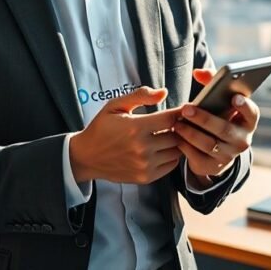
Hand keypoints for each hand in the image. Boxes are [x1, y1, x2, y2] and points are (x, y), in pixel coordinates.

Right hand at [69, 86, 183, 184]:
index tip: (183, 109)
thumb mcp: (115, 106)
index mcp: (135, 127)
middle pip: (177, 136)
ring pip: (176, 151)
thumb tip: (164, 92)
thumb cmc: (102, 128)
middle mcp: (142, 148)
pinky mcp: (146, 177)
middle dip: (180, 127)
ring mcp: (145, 165)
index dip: (180, 113)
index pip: (170, 119)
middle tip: (178, 122)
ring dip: (177, 142)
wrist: (87, 156)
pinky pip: (171, 165)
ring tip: (170, 134)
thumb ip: (140, 96)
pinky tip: (163, 148)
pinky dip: (171, 156)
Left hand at [175, 68, 259, 185]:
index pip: (252, 113)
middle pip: (224, 129)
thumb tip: (197, 72)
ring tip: (177, 123)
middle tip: (186, 109)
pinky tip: (176, 137)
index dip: (244, 106)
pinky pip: (197, 157)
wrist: (215, 151)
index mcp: (247, 122)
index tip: (234, 97)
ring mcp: (229, 156)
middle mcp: (242, 140)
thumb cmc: (217, 117)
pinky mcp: (213, 167)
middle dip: (204, 118)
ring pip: (208, 144)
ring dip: (190, 133)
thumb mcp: (219, 102)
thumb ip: (211, 82)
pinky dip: (185, 146)